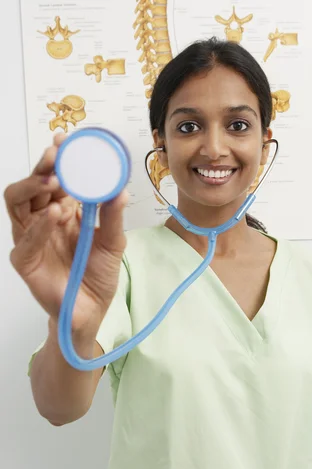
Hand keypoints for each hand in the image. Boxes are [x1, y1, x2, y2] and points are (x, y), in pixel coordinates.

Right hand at [4, 133, 128, 332]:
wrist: (92, 309)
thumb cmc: (97, 274)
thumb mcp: (112, 242)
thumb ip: (112, 216)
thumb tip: (120, 188)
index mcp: (63, 209)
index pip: (54, 177)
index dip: (57, 158)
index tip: (66, 139)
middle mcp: (43, 219)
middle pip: (33, 184)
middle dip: (43, 166)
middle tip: (57, 154)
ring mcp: (31, 238)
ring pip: (17, 202)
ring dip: (34, 187)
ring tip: (55, 181)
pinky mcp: (25, 259)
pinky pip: (24, 239)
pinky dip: (39, 225)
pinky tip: (54, 215)